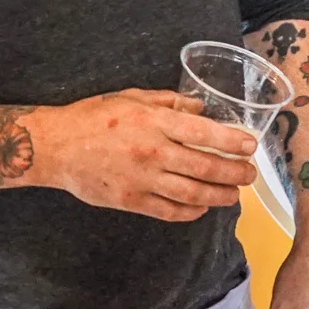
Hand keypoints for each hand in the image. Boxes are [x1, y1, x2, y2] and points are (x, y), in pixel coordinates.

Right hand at [31, 89, 256, 220]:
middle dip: (233, 172)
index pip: (203, 132)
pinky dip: (190, 212)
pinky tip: (202, 208)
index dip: (231, 141)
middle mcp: (153, 152)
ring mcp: (142, 180)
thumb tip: (201, 108)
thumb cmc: (95, 116)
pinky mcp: (132, 202)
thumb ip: (169, 101)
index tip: (250, 146)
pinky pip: (168, 211)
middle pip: (203, 166)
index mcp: (154, 121)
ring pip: (191, 193)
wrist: (58, 147)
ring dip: (218, 196)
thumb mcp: (133, 97)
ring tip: (234, 195)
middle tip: (250, 175)